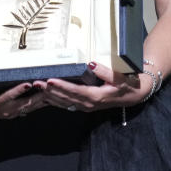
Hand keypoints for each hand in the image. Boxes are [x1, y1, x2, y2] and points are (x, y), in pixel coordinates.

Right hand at [0, 68, 45, 120]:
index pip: (8, 96)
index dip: (18, 90)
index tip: (28, 83)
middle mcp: (5, 110)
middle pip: (24, 104)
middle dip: (37, 96)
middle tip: (47, 88)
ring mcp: (11, 114)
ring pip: (29, 108)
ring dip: (41, 101)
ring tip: (51, 92)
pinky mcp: (15, 114)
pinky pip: (29, 109)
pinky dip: (38, 104)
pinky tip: (48, 98)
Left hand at [34, 62, 152, 111]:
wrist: (134, 96)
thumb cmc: (127, 84)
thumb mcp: (119, 77)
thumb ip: (105, 71)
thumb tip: (90, 64)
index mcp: (96, 97)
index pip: (75, 91)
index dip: (62, 86)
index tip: (50, 80)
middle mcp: (88, 104)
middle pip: (66, 98)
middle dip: (50, 90)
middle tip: (36, 83)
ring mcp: (86, 107)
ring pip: (64, 102)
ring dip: (50, 95)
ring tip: (38, 87)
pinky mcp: (85, 106)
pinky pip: (67, 104)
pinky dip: (56, 100)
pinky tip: (47, 95)